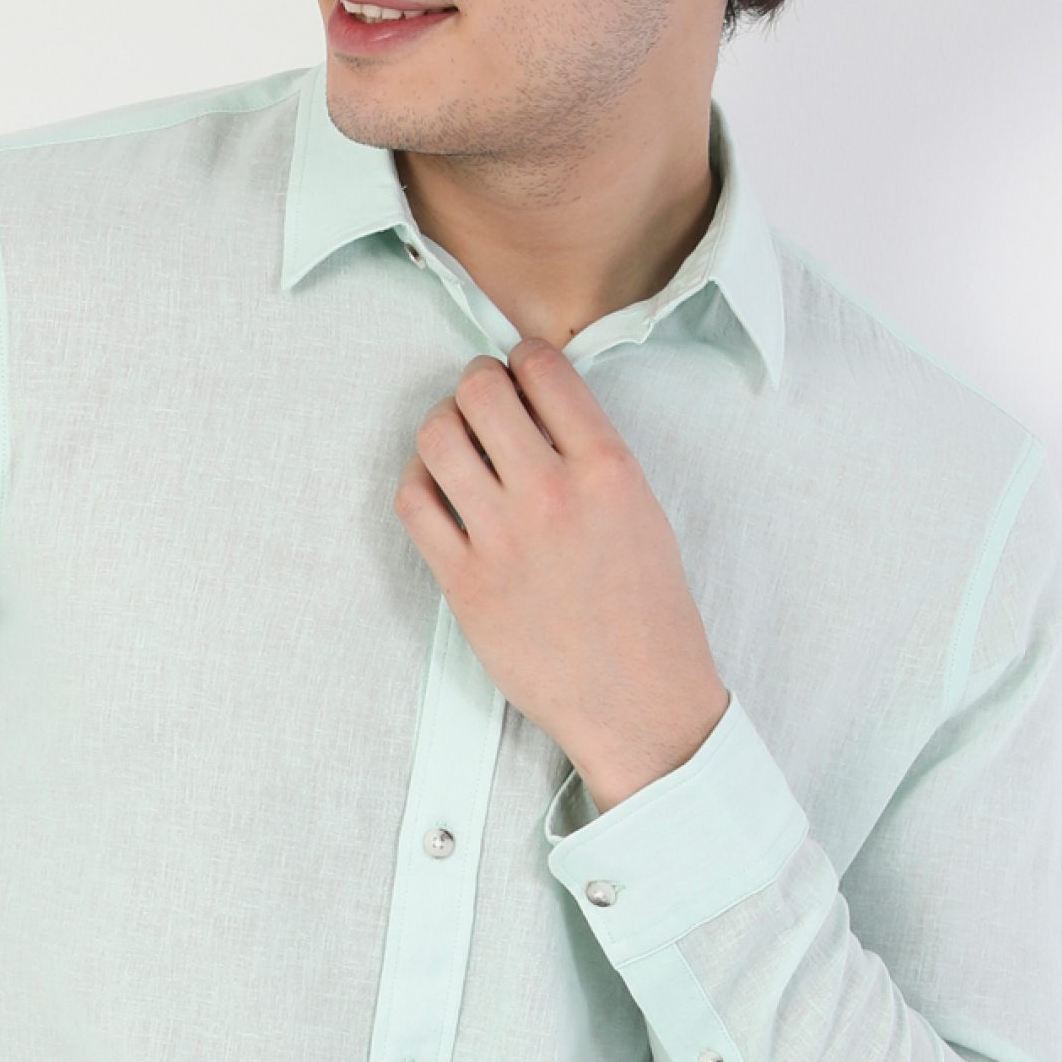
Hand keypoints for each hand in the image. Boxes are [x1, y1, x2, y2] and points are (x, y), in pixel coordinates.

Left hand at [393, 340, 728, 811]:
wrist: (639, 700)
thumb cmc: (649, 610)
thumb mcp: (645, 510)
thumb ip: (592, 453)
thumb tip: (538, 403)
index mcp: (608, 469)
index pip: (543, 368)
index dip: (523, 360)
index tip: (520, 374)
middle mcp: (551, 494)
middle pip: (479, 391)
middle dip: (476, 386)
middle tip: (482, 405)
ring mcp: (502, 539)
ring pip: (436, 438)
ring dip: (441, 428)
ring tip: (458, 445)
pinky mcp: (463, 582)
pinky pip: (413, 503)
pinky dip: (418, 483)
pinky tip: (439, 491)